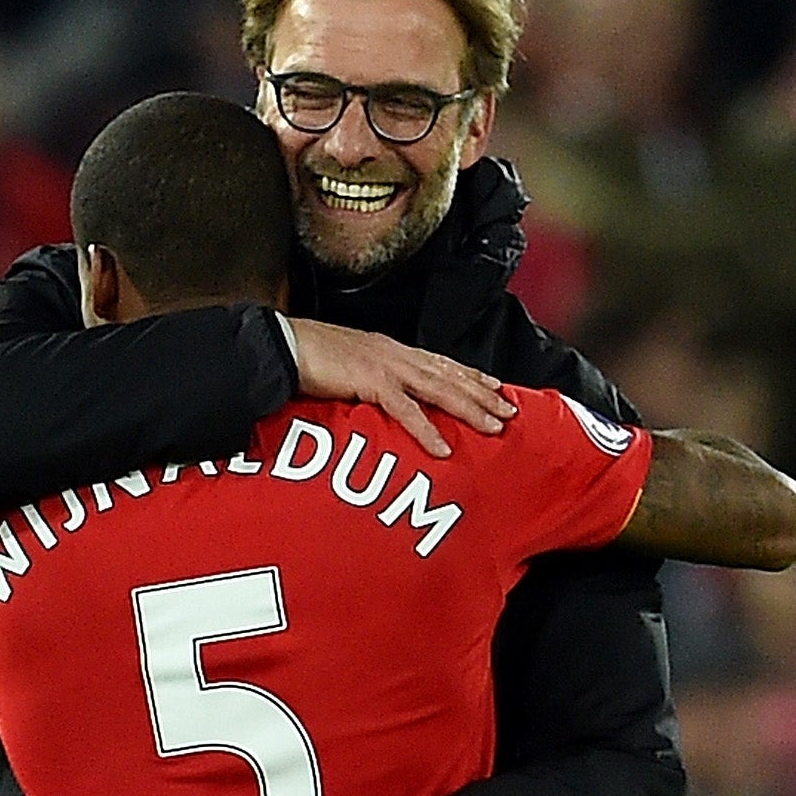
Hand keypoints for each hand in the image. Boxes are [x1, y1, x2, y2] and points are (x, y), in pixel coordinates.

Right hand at [287, 319, 513, 457]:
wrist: (285, 346)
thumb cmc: (311, 357)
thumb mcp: (352, 365)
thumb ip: (373, 377)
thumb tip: (385, 395)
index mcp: (392, 350)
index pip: (441, 362)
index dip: (471, 374)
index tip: (496, 386)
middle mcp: (397, 355)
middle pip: (450, 376)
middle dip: (483, 394)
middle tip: (510, 412)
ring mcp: (386, 367)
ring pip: (439, 390)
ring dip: (469, 409)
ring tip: (494, 427)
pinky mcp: (371, 383)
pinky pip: (406, 411)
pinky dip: (427, 431)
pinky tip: (443, 448)